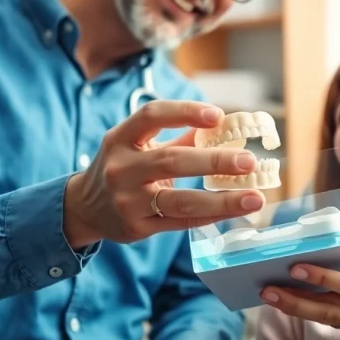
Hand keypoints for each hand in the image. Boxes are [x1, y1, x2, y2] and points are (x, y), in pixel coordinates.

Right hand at [62, 100, 265, 246]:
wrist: (84, 207)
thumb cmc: (123, 168)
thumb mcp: (140, 146)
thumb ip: (178, 136)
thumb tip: (224, 126)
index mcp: (121, 138)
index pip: (152, 116)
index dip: (185, 112)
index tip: (218, 115)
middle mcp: (121, 169)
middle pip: (171, 161)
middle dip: (213, 161)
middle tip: (249, 161)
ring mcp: (128, 201)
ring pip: (179, 201)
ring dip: (221, 200)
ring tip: (255, 197)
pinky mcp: (137, 227)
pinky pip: (181, 222)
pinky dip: (211, 216)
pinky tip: (235, 210)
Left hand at [260, 228, 339, 339]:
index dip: (322, 277)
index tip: (298, 267)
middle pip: (328, 309)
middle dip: (296, 299)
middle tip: (268, 289)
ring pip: (325, 319)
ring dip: (296, 308)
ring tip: (271, 296)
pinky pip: (333, 322)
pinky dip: (312, 312)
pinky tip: (292, 301)